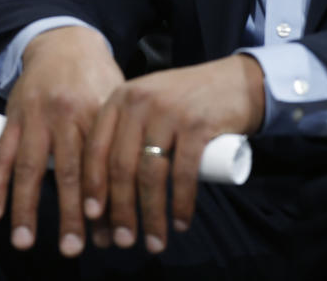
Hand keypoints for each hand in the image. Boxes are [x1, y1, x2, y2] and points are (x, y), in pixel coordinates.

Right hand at [0, 26, 122, 257]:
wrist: (63, 42)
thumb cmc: (97, 81)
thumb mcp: (116, 103)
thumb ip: (120, 145)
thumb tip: (133, 203)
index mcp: (98, 112)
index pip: (102, 163)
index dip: (103, 198)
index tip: (107, 232)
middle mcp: (67, 115)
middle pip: (68, 171)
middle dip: (70, 213)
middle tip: (72, 248)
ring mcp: (36, 116)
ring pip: (30, 166)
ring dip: (25, 207)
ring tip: (24, 241)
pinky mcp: (13, 116)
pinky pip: (2, 152)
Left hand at [82, 54, 263, 253]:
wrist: (234, 84)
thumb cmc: (186, 103)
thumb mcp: (148, 105)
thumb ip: (126, 130)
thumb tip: (103, 187)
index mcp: (120, 99)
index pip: (96, 147)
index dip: (92, 186)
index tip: (91, 217)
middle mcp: (139, 102)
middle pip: (121, 166)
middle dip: (120, 210)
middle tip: (123, 241)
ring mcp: (168, 112)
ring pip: (151, 174)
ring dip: (151, 215)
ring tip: (154, 242)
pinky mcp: (197, 125)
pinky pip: (182, 173)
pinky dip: (181, 204)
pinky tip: (180, 223)